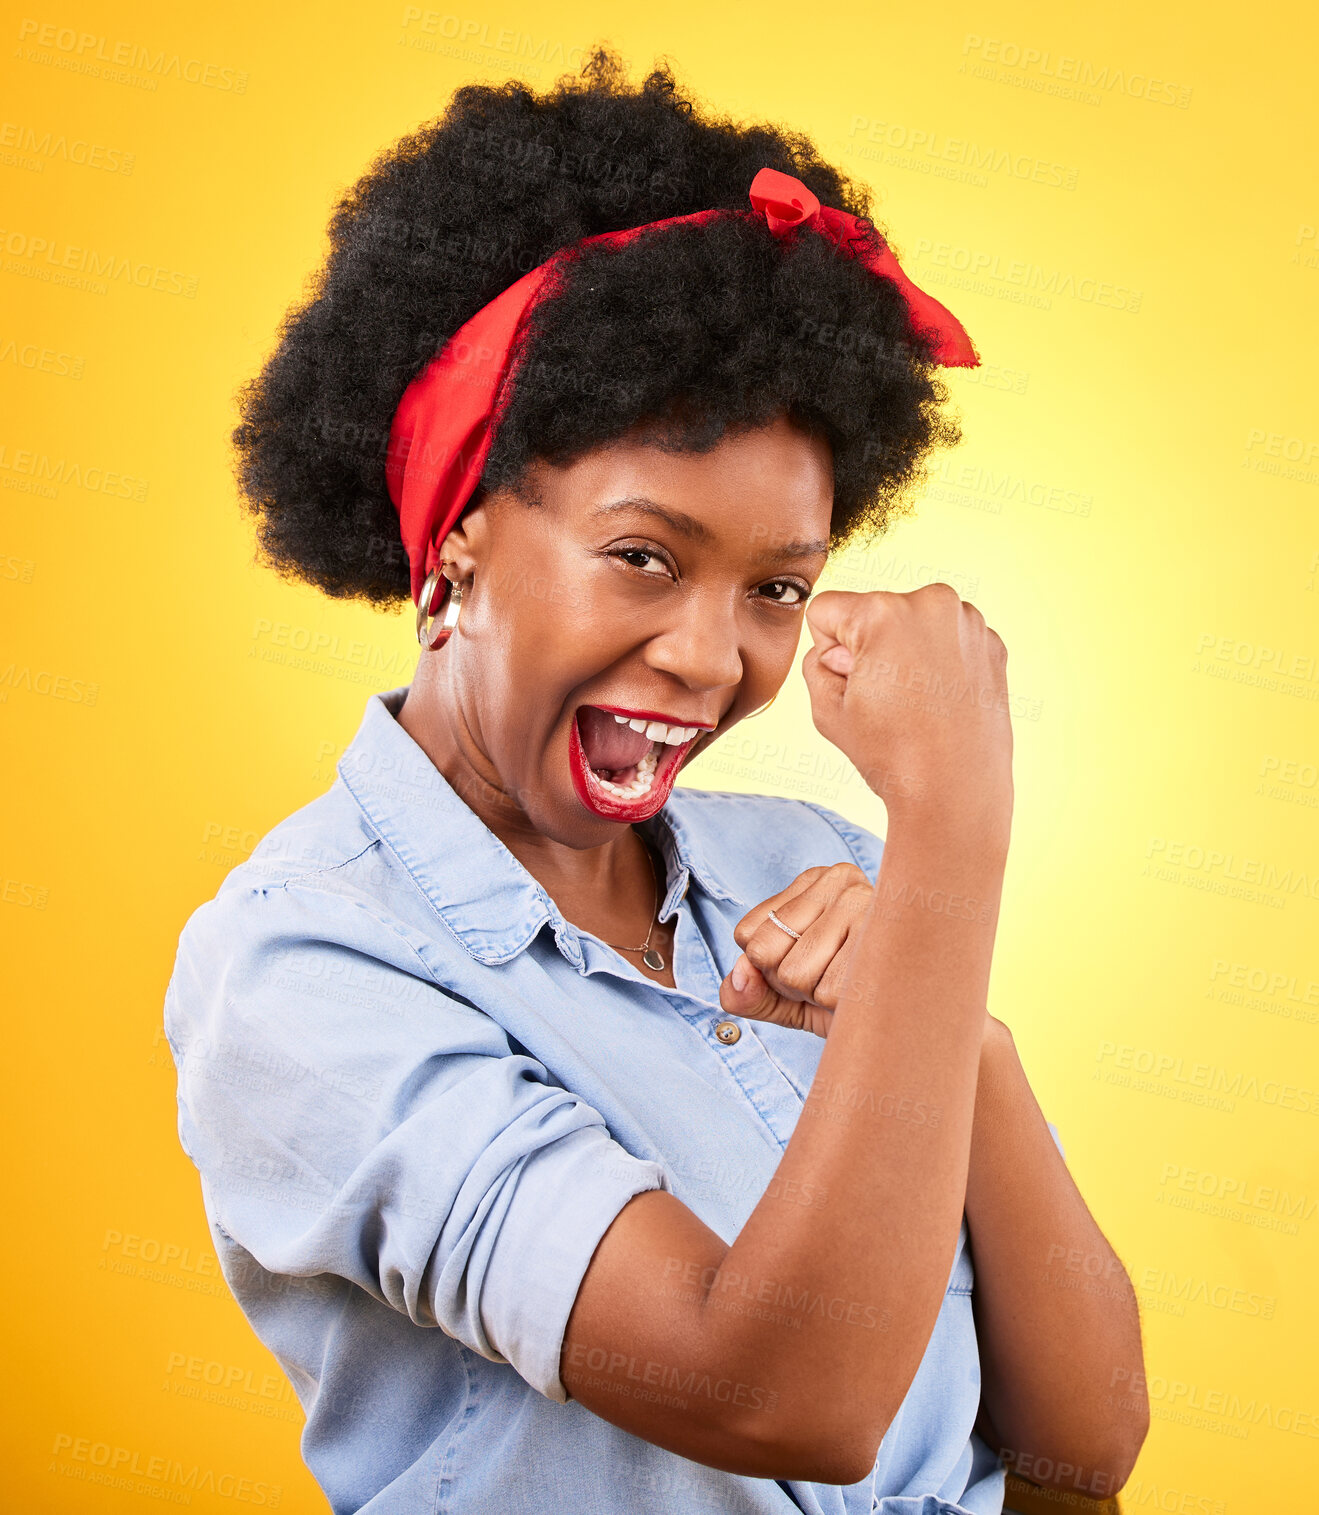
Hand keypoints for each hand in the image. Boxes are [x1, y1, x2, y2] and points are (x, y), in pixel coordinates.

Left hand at [718, 863, 875, 1037]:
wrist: (916, 1020)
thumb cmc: (848, 997)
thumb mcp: (787, 997)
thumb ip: (748, 993)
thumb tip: (738, 980)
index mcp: (814, 880)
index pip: (747, 934)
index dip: (767, 968)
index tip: (807, 964)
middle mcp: (840, 879)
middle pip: (764, 953)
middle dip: (788, 983)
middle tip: (829, 977)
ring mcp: (867, 904)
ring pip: (793, 974)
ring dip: (815, 995)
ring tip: (851, 982)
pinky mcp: (886, 939)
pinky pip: (826, 992)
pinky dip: (840, 1007)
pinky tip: (869, 989)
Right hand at [801, 582, 1012, 831]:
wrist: (956, 791)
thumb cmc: (892, 755)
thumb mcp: (825, 710)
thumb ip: (814, 664)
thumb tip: (837, 649)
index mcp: (883, 611)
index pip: (826, 612)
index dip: (828, 653)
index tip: (854, 685)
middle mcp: (931, 601)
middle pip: (872, 613)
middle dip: (870, 648)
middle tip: (887, 700)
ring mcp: (968, 621)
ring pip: (911, 623)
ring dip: (905, 652)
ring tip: (916, 702)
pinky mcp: (992, 642)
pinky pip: (946, 638)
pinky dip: (939, 662)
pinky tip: (941, 700)